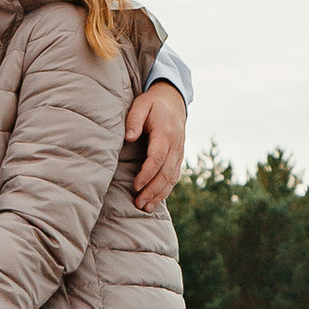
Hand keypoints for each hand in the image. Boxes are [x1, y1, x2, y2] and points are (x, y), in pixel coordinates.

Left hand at [124, 79, 187, 211]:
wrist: (173, 101)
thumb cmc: (152, 104)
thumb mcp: (141, 105)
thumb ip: (134, 121)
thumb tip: (129, 138)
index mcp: (166, 133)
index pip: (157, 158)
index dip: (147, 174)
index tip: (135, 186)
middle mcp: (176, 145)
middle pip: (165, 173)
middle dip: (152, 190)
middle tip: (138, 203)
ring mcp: (179, 152)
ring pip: (172, 178)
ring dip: (160, 194)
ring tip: (146, 207)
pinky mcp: (178, 157)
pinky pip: (174, 176)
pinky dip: (166, 190)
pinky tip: (156, 200)